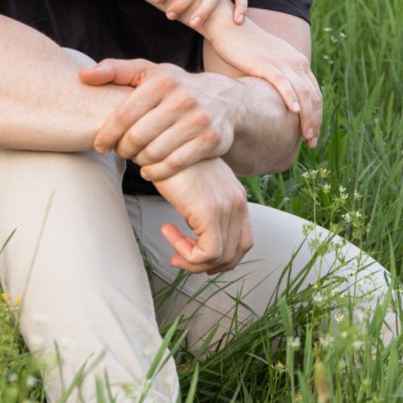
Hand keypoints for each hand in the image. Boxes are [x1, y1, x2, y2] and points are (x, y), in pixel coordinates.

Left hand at [85, 58, 235, 177]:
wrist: (226, 100)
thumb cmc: (176, 86)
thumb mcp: (148, 72)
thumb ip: (114, 71)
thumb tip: (83, 76)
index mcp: (162, 80)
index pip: (124, 114)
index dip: (107, 133)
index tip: (99, 145)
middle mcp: (182, 98)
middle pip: (137, 137)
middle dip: (122, 149)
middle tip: (120, 152)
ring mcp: (198, 120)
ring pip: (154, 153)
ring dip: (139, 161)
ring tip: (135, 157)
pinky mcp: (210, 140)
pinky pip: (174, 164)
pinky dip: (157, 171)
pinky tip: (149, 169)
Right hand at [154, 159, 252, 273]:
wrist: (159, 138)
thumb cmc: (171, 158)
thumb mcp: (196, 183)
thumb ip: (204, 204)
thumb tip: (195, 234)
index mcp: (237, 196)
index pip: (243, 241)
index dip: (220, 256)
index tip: (192, 248)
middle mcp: (238, 202)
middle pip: (235, 254)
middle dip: (207, 264)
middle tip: (179, 256)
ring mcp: (227, 207)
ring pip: (220, 258)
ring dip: (192, 259)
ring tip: (171, 242)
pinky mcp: (210, 212)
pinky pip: (207, 253)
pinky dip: (187, 255)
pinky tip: (168, 232)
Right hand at [204, 14, 321, 148]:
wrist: (230, 27)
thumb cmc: (246, 48)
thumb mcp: (269, 62)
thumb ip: (278, 78)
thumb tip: (277, 102)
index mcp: (298, 62)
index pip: (315, 93)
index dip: (317, 115)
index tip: (313, 133)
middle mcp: (295, 62)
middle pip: (313, 96)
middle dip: (315, 121)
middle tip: (312, 142)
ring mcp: (282, 62)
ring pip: (302, 93)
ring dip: (308, 117)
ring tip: (307, 136)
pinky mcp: (266, 63)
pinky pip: (283, 83)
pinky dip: (291, 98)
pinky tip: (294, 112)